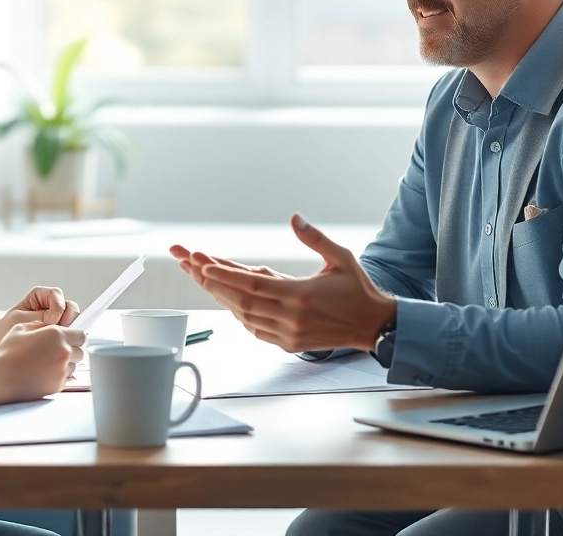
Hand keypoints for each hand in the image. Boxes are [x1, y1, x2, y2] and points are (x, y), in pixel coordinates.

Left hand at [0, 286, 79, 340]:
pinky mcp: (60, 331)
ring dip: (67, 331)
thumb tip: (56, 321)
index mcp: (42, 295)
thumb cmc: (8, 327)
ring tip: (55, 340)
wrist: (2, 338)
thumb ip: (39, 317)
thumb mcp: (20, 319)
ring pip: (74, 320)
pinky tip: (57, 345)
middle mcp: (52, 304)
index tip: (50, 321)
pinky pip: (71, 332)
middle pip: (71, 307)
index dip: (57, 308)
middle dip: (66, 320)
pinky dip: (66, 339)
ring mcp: (58, 318)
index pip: (57, 295)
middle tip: (56, 332)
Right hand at [0, 322, 86, 404]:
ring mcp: (62, 371)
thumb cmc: (7, 352)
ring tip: (46, 362)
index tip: (68, 338)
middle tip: (55, 350)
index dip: (74, 335)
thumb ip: (42, 325)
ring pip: (74, 365)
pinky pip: (66, 378)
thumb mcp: (22, 327)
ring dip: (66, 362)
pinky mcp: (57, 385)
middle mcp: (63, 353)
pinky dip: (59, 375)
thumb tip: (53, 326)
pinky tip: (43, 372)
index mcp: (57, 335)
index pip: (81, 334)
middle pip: (80, 350)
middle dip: (71, 349)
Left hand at [177, 214, 395, 352]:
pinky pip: (254, 329)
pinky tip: (228, 299)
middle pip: (240, 301)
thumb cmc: (357, 290)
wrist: (373, 326)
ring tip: (201, 277)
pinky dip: (239, 314)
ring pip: (243, 316)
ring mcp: (288, 333)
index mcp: (301, 295)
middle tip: (189, 264)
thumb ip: (315, 238)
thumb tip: (295, 218)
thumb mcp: (340, 258)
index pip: (252, 285)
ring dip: (221, 296)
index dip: (224, 275)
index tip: (201, 264)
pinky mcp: (288, 344)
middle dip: (211, 282)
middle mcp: (291, 317)